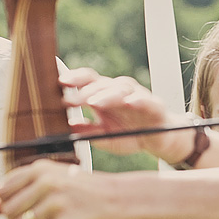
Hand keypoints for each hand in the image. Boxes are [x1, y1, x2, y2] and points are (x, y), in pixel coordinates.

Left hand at [0, 159, 107, 218]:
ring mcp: (57, 205)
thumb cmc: (84, 190)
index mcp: (42, 169)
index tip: (14, 208)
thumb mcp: (55, 179)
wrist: (118, 200)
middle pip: (10, 210)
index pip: (5, 188)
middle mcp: (47, 184)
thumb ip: (24, 189)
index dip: (5, 202)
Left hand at [62, 68, 193, 160]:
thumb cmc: (129, 134)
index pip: (87, 80)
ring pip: (121, 88)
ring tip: (94, 102)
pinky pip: (146, 100)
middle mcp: (119, 91)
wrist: (159, 140)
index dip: (74, 79)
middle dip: (85, 91)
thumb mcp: (104, 136)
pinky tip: (129, 102)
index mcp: (104, 95)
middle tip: (71, 100)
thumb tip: (67, 126)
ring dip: (107, 94)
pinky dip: (138, 100)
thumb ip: (87, 130)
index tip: (59, 83)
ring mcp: (137, 96)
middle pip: (101, 83)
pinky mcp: (155, 106)